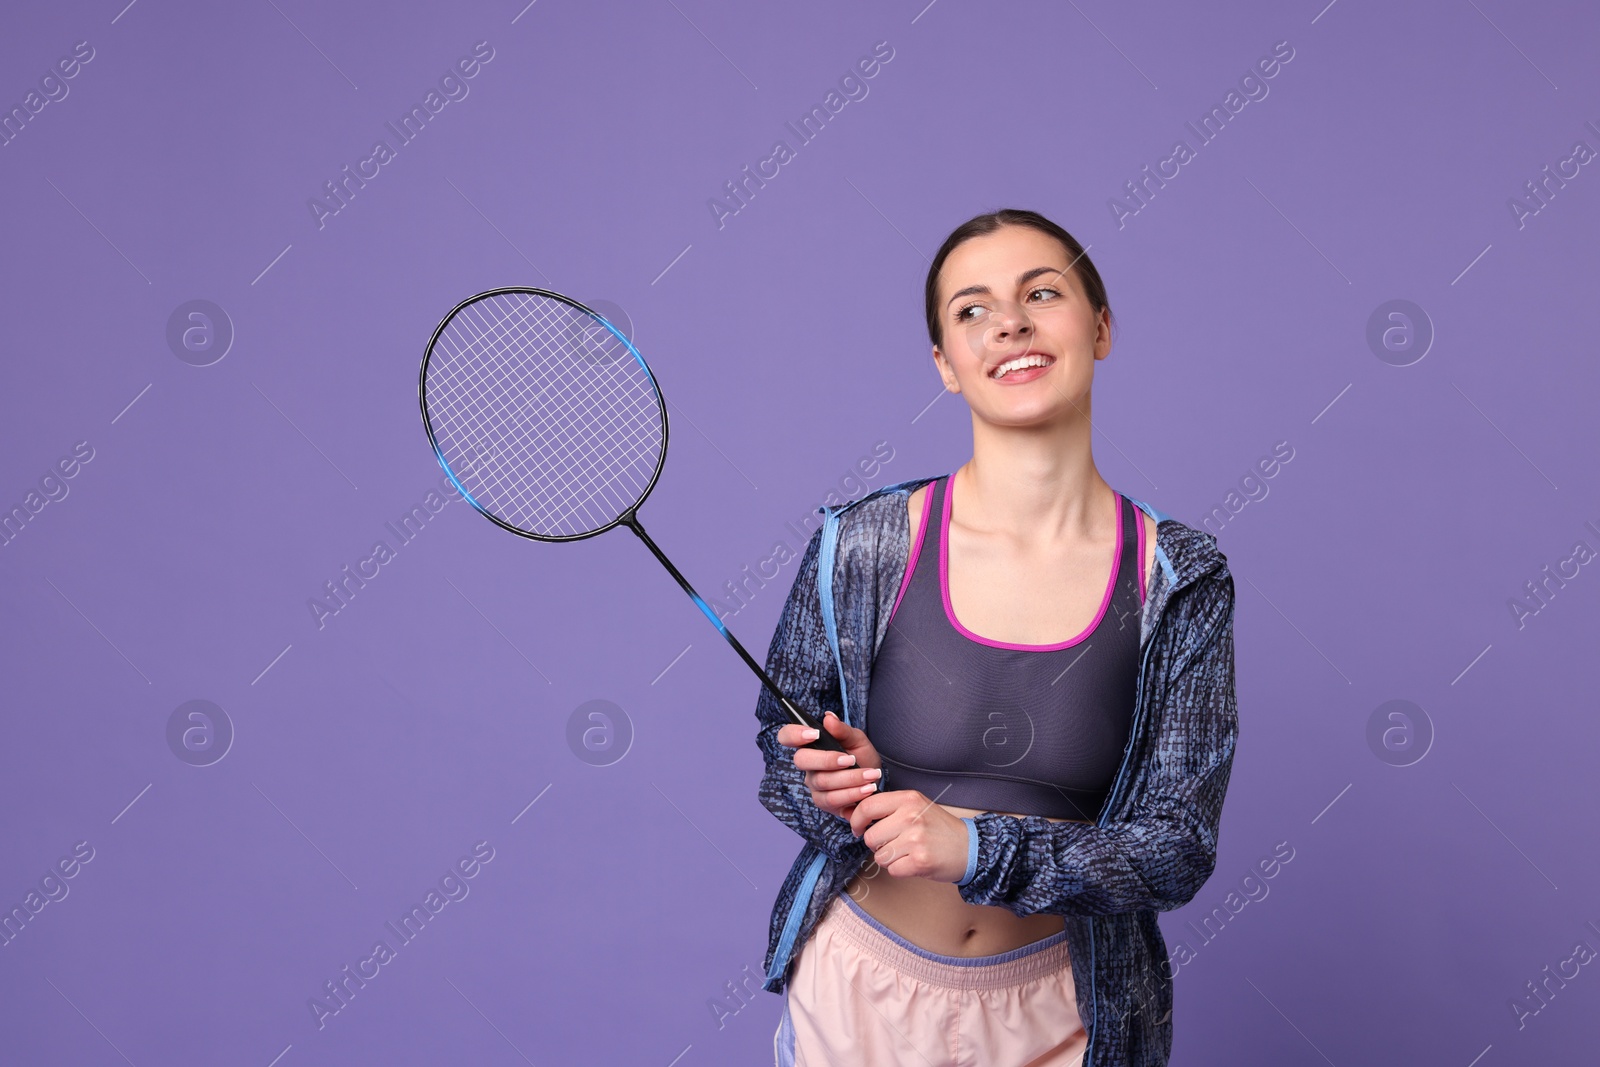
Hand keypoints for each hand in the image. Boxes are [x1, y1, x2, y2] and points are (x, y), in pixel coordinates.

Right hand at [777, 711, 882, 819]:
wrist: (874, 781)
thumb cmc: (862, 757)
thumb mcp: (857, 740)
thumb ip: (843, 730)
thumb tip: (828, 717)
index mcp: (811, 745)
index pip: (787, 736)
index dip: (794, 734)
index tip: (815, 734)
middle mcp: (808, 766)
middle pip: (801, 760)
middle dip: (828, 759)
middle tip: (851, 759)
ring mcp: (814, 785)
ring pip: (822, 781)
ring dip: (849, 778)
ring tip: (870, 775)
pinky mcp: (823, 803)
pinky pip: (833, 799)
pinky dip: (853, 794)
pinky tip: (868, 789)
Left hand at [848, 789, 970, 882]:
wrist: (969, 847)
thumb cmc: (938, 828)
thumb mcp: (916, 806)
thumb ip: (889, 808)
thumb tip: (852, 815)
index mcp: (908, 799)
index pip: (867, 806)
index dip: (856, 820)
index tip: (858, 829)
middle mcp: (911, 816)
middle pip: (871, 837)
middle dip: (878, 845)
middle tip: (895, 844)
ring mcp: (915, 839)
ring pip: (879, 856)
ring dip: (890, 858)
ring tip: (908, 852)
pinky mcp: (919, 861)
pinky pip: (892, 870)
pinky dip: (900, 870)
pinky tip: (914, 862)